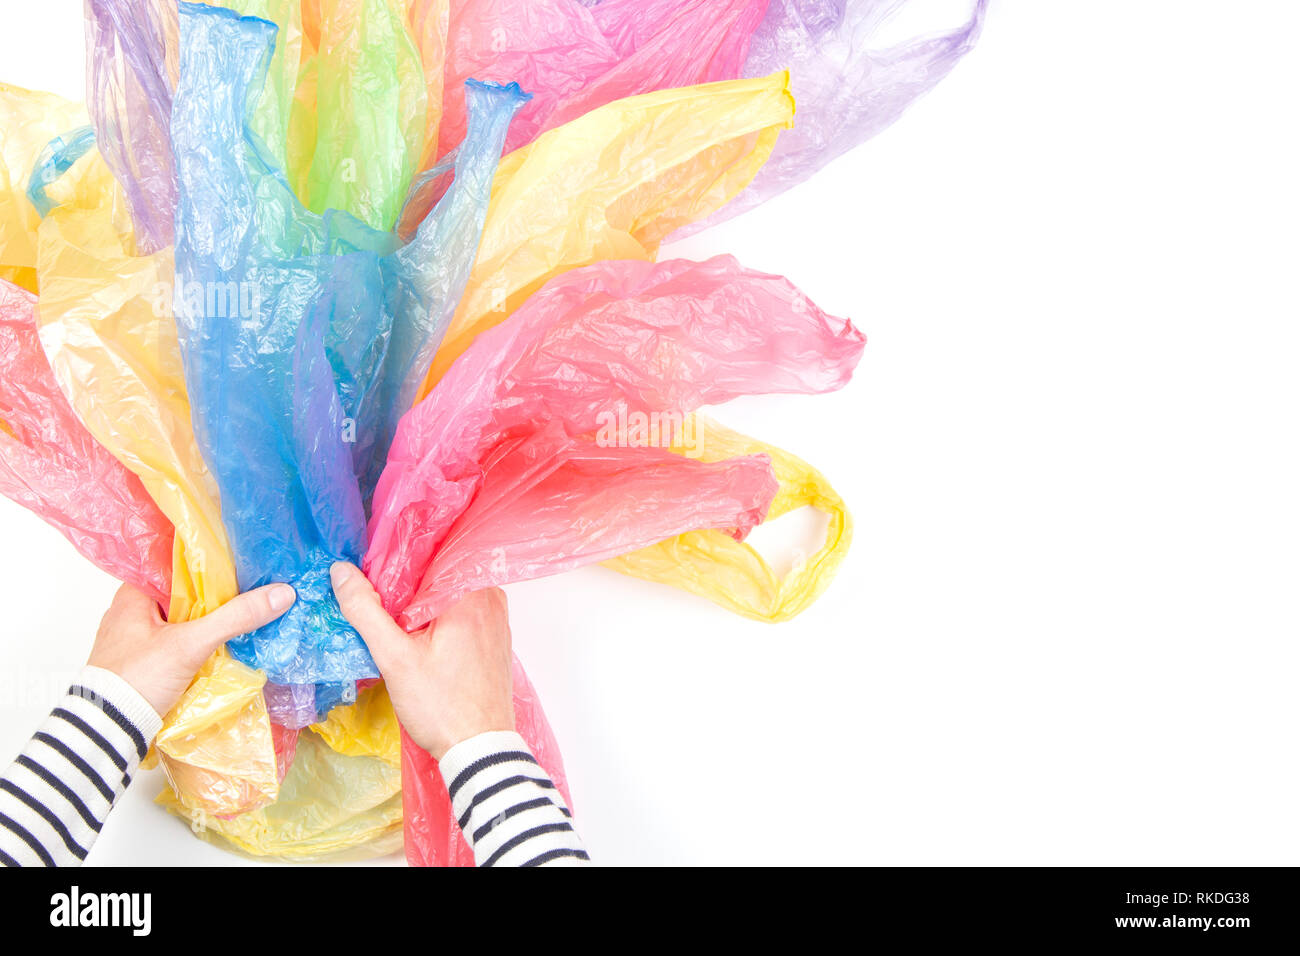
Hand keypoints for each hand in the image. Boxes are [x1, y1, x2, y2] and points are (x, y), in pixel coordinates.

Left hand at [88, 582, 295, 716]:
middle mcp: (131, 611)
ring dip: (209, 619)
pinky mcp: (143, 662)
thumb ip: (235, 617)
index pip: (177, 565)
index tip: (245, 562)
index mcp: (133, 594)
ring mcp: (136, 638)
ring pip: (183, 619)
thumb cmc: (138, 678)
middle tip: (255, 586)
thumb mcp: (190, 643)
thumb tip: (282, 593)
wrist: (107, 730)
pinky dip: (200, 640)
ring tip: (247, 611)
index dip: (212, 562)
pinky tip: (225, 642)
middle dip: (216, 594)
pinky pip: (179, 641)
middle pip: (184, 593)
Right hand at [330, 562, 514, 759]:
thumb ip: (365, 611)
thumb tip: (341, 572)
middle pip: (440, 572)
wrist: (480, 749)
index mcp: (472, 592)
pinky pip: (461, 611)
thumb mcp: (394, 657)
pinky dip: (437, 615)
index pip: (431, 552)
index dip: (396, 557)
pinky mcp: (493, 637)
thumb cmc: (441, 706)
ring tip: (389, 612)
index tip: (369, 565)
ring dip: (420, 600)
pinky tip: (414, 632)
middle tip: (374, 593)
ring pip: (449, 592)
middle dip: (406, 581)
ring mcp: (496, 618)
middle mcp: (491, 598)